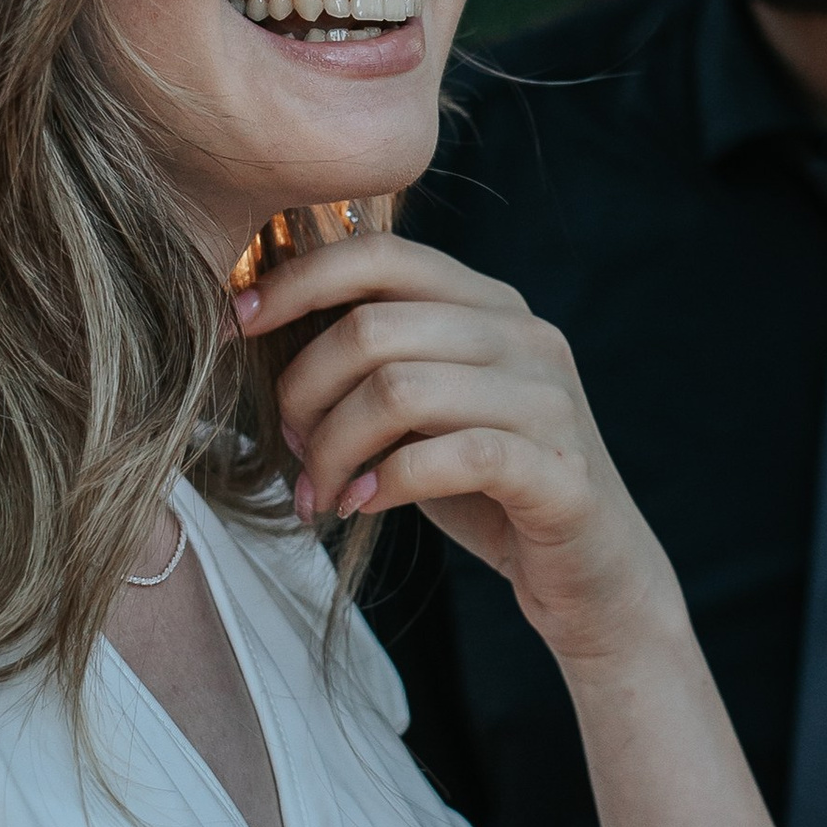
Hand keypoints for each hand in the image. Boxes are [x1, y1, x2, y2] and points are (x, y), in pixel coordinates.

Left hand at [240, 231, 681, 670]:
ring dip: (335, 449)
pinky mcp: (559, 471)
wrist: (590, 572)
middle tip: (292, 448)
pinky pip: (451, 456)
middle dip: (304, 391)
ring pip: (400, 391)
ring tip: (320, 491)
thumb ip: (374, 360)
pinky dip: (388, 482)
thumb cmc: (488, 488)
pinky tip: (363, 505)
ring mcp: (548, 401)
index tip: (236, 321)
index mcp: (489, 304)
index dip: (297, 281)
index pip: (381, 254)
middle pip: (374, 327)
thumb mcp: (425, 408)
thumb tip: (259, 324)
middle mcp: (525, 336)